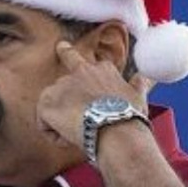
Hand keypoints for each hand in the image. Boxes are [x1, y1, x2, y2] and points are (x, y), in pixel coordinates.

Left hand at [36, 41, 150, 148]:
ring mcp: (61, 87)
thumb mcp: (138, 95)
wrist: (117, 131)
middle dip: (62, 95)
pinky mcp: (47, 104)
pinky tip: (69, 139)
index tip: (62, 46)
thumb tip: (142, 78)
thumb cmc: (129, 117)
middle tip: (64, 81)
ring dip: (61, 120)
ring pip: (52, 105)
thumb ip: (138, 84)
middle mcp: (78, 72)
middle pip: (62, 83)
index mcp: (100, 69)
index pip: (79, 61)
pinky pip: (44, 123)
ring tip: (78, 133)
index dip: (73, 64)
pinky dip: (54, 135)